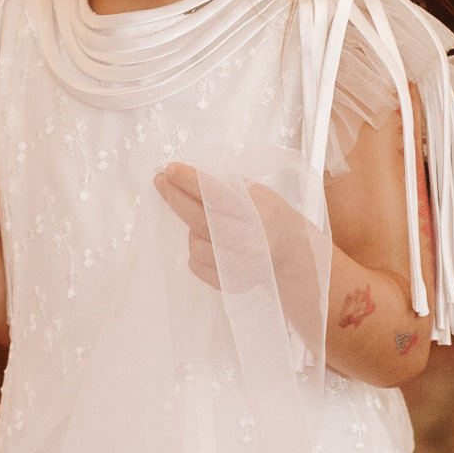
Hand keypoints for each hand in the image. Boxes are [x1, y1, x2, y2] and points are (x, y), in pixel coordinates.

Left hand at [153, 165, 323, 296]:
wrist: (293, 256)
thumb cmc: (270, 218)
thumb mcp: (259, 194)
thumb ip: (228, 185)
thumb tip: (184, 174)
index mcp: (261, 212)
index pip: (218, 194)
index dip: (191, 181)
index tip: (169, 169)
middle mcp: (254, 240)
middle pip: (201, 220)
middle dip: (175, 198)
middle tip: (160, 182)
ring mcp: (244, 265)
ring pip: (196, 245)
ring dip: (190, 231)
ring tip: (201, 224)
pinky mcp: (234, 283)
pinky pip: (197, 267)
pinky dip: (194, 254)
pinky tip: (207, 244)